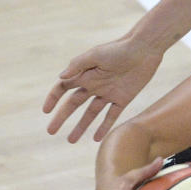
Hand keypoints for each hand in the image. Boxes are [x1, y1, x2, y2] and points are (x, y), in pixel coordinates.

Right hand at [43, 36, 163, 142]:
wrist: (144, 49)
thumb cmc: (119, 48)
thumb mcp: (96, 55)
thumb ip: (78, 65)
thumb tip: (60, 77)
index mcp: (84, 73)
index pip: (63, 88)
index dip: (53, 99)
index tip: (46, 111)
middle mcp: (93, 84)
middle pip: (73, 104)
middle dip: (61, 117)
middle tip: (51, 131)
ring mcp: (107, 93)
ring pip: (90, 114)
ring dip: (80, 127)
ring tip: (71, 141)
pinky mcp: (122, 99)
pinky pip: (111, 116)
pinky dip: (104, 127)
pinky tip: (96, 139)